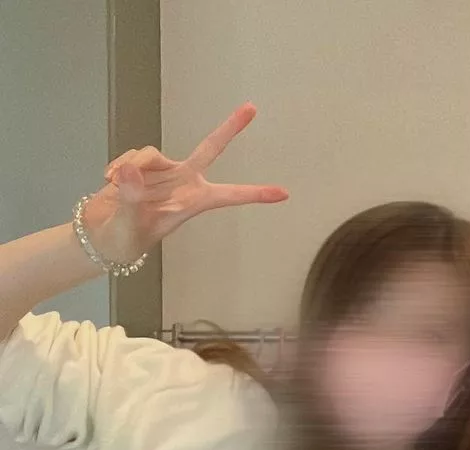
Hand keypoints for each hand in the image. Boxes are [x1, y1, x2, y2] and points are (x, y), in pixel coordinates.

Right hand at [82, 103, 287, 262]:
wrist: (103, 235)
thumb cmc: (124, 240)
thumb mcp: (130, 225)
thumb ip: (131, 198)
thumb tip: (129, 170)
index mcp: (193, 203)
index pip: (229, 196)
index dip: (255, 194)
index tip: (284, 193)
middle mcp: (183, 183)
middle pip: (210, 149)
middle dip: (230, 128)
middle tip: (252, 107)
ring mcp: (164, 172)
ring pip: (151, 153)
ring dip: (132, 165)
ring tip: (114, 185)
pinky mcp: (142, 165)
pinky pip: (133, 156)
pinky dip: (118, 166)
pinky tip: (108, 180)